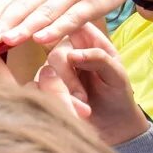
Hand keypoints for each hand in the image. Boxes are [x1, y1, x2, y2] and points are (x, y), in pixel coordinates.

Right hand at [35, 24, 149, 145]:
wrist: (112, 126)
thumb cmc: (117, 95)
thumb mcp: (117, 76)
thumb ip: (100, 60)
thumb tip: (72, 54)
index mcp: (87, 39)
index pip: (70, 25)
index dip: (63, 31)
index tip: (63, 49)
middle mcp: (66, 51)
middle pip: (55, 55)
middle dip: (68, 79)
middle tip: (83, 98)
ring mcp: (52, 69)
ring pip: (44, 75)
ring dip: (61, 95)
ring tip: (83, 112)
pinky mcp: (41, 87)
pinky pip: (35, 91)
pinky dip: (52, 104)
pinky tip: (70, 114)